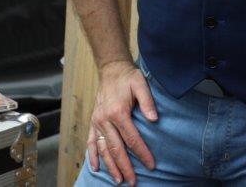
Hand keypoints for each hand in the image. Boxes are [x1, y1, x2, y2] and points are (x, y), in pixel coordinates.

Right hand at [87, 59, 157, 184]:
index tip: (151, 165)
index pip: (132, 139)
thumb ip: (148, 101)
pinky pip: (91, 142)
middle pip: (116, 148)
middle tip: (133, 182)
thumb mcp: (141, 84)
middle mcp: (105, 120)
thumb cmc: (128, 77)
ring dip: (111, 166)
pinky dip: (93, 156)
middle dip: (125, 167)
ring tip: (119, 180)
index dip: (142, 153)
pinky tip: (97, 168)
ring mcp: (97, 122)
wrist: (111, 69)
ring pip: (103, 149)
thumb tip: (154, 119)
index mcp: (118, 112)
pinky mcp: (93, 122)